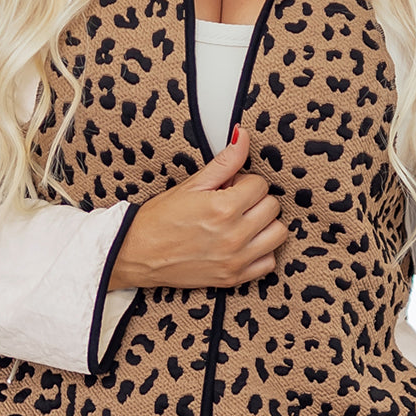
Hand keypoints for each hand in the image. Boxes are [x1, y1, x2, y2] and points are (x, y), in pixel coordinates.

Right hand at [108, 125, 289, 290]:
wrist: (136, 253)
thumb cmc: (159, 219)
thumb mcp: (191, 185)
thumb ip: (224, 162)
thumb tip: (245, 137)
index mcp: (223, 208)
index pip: (260, 184)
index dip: (244, 182)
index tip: (228, 188)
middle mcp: (234, 236)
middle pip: (272, 207)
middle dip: (255, 201)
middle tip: (233, 204)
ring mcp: (235, 259)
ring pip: (278, 234)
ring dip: (264, 225)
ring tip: (242, 222)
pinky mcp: (233, 278)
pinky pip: (269, 263)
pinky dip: (261, 252)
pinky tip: (243, 244)